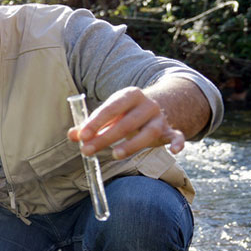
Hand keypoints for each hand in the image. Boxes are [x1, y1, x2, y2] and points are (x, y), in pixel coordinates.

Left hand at [67, 87, 184, 158]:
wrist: (153, 108)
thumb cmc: (124, 114)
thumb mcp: (108, 115)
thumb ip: (90, 125)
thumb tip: (72, 135)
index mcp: (129, 95)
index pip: (111, 108)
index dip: (95, 122)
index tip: (82, 136)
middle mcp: (147, 105)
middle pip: (126, 123)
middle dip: (105, 138)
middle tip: (87, 151)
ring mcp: (159, 118)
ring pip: (148, 133)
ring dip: (132, 145)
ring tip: (115, 155)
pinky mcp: (170, 131)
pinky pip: (177, 136)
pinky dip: (178, 142)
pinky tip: (175, 151)